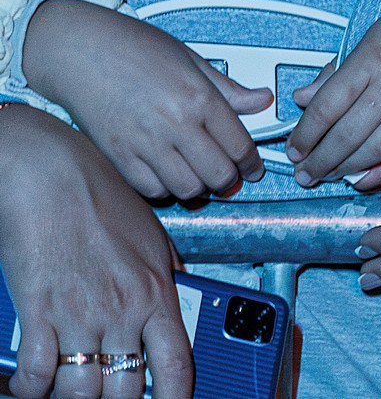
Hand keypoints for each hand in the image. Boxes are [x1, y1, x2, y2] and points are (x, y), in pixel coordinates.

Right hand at [0, 106, 193, 398]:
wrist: (50, 176)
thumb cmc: (99, 197)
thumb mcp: (151, 234)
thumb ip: (164, 272)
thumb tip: (174, 293)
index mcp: (155, 292)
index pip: (176, 364)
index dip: (174, 397)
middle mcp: (121, 310)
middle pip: (125, 389)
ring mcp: (79, 315)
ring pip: (81, 391)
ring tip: (73, 394)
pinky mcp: (38, 313)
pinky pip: (37, 374)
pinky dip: (32, 389)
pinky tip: (33, 387)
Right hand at [22, 0, 268, 200]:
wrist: (82, 50)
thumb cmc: (135, 48)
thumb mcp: (192, 60)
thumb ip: (229, 89)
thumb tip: (262, 100)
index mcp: (199, 98)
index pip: (239, 145)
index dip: (252, 164)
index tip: (253, 169)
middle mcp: (174, 124)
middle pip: (218, 174)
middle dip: (230, 179)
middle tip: (231, 175)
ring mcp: (144, 143)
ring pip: (187, 188)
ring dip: (200, 188)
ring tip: (201, 176)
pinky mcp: (118, 155)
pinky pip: (151, 190)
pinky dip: (166, 190)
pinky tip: (171, 176)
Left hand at [286, 0, 380, 186]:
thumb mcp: (371, 33)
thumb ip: (338, 70)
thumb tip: (304, 98)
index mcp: (371, 58)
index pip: (326, 107)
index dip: (305, 135)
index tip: (295, 151)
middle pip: (348, 136)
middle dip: (322, 162)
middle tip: (306, 175)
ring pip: (379, 150)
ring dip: (351, 169)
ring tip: (336, 175)